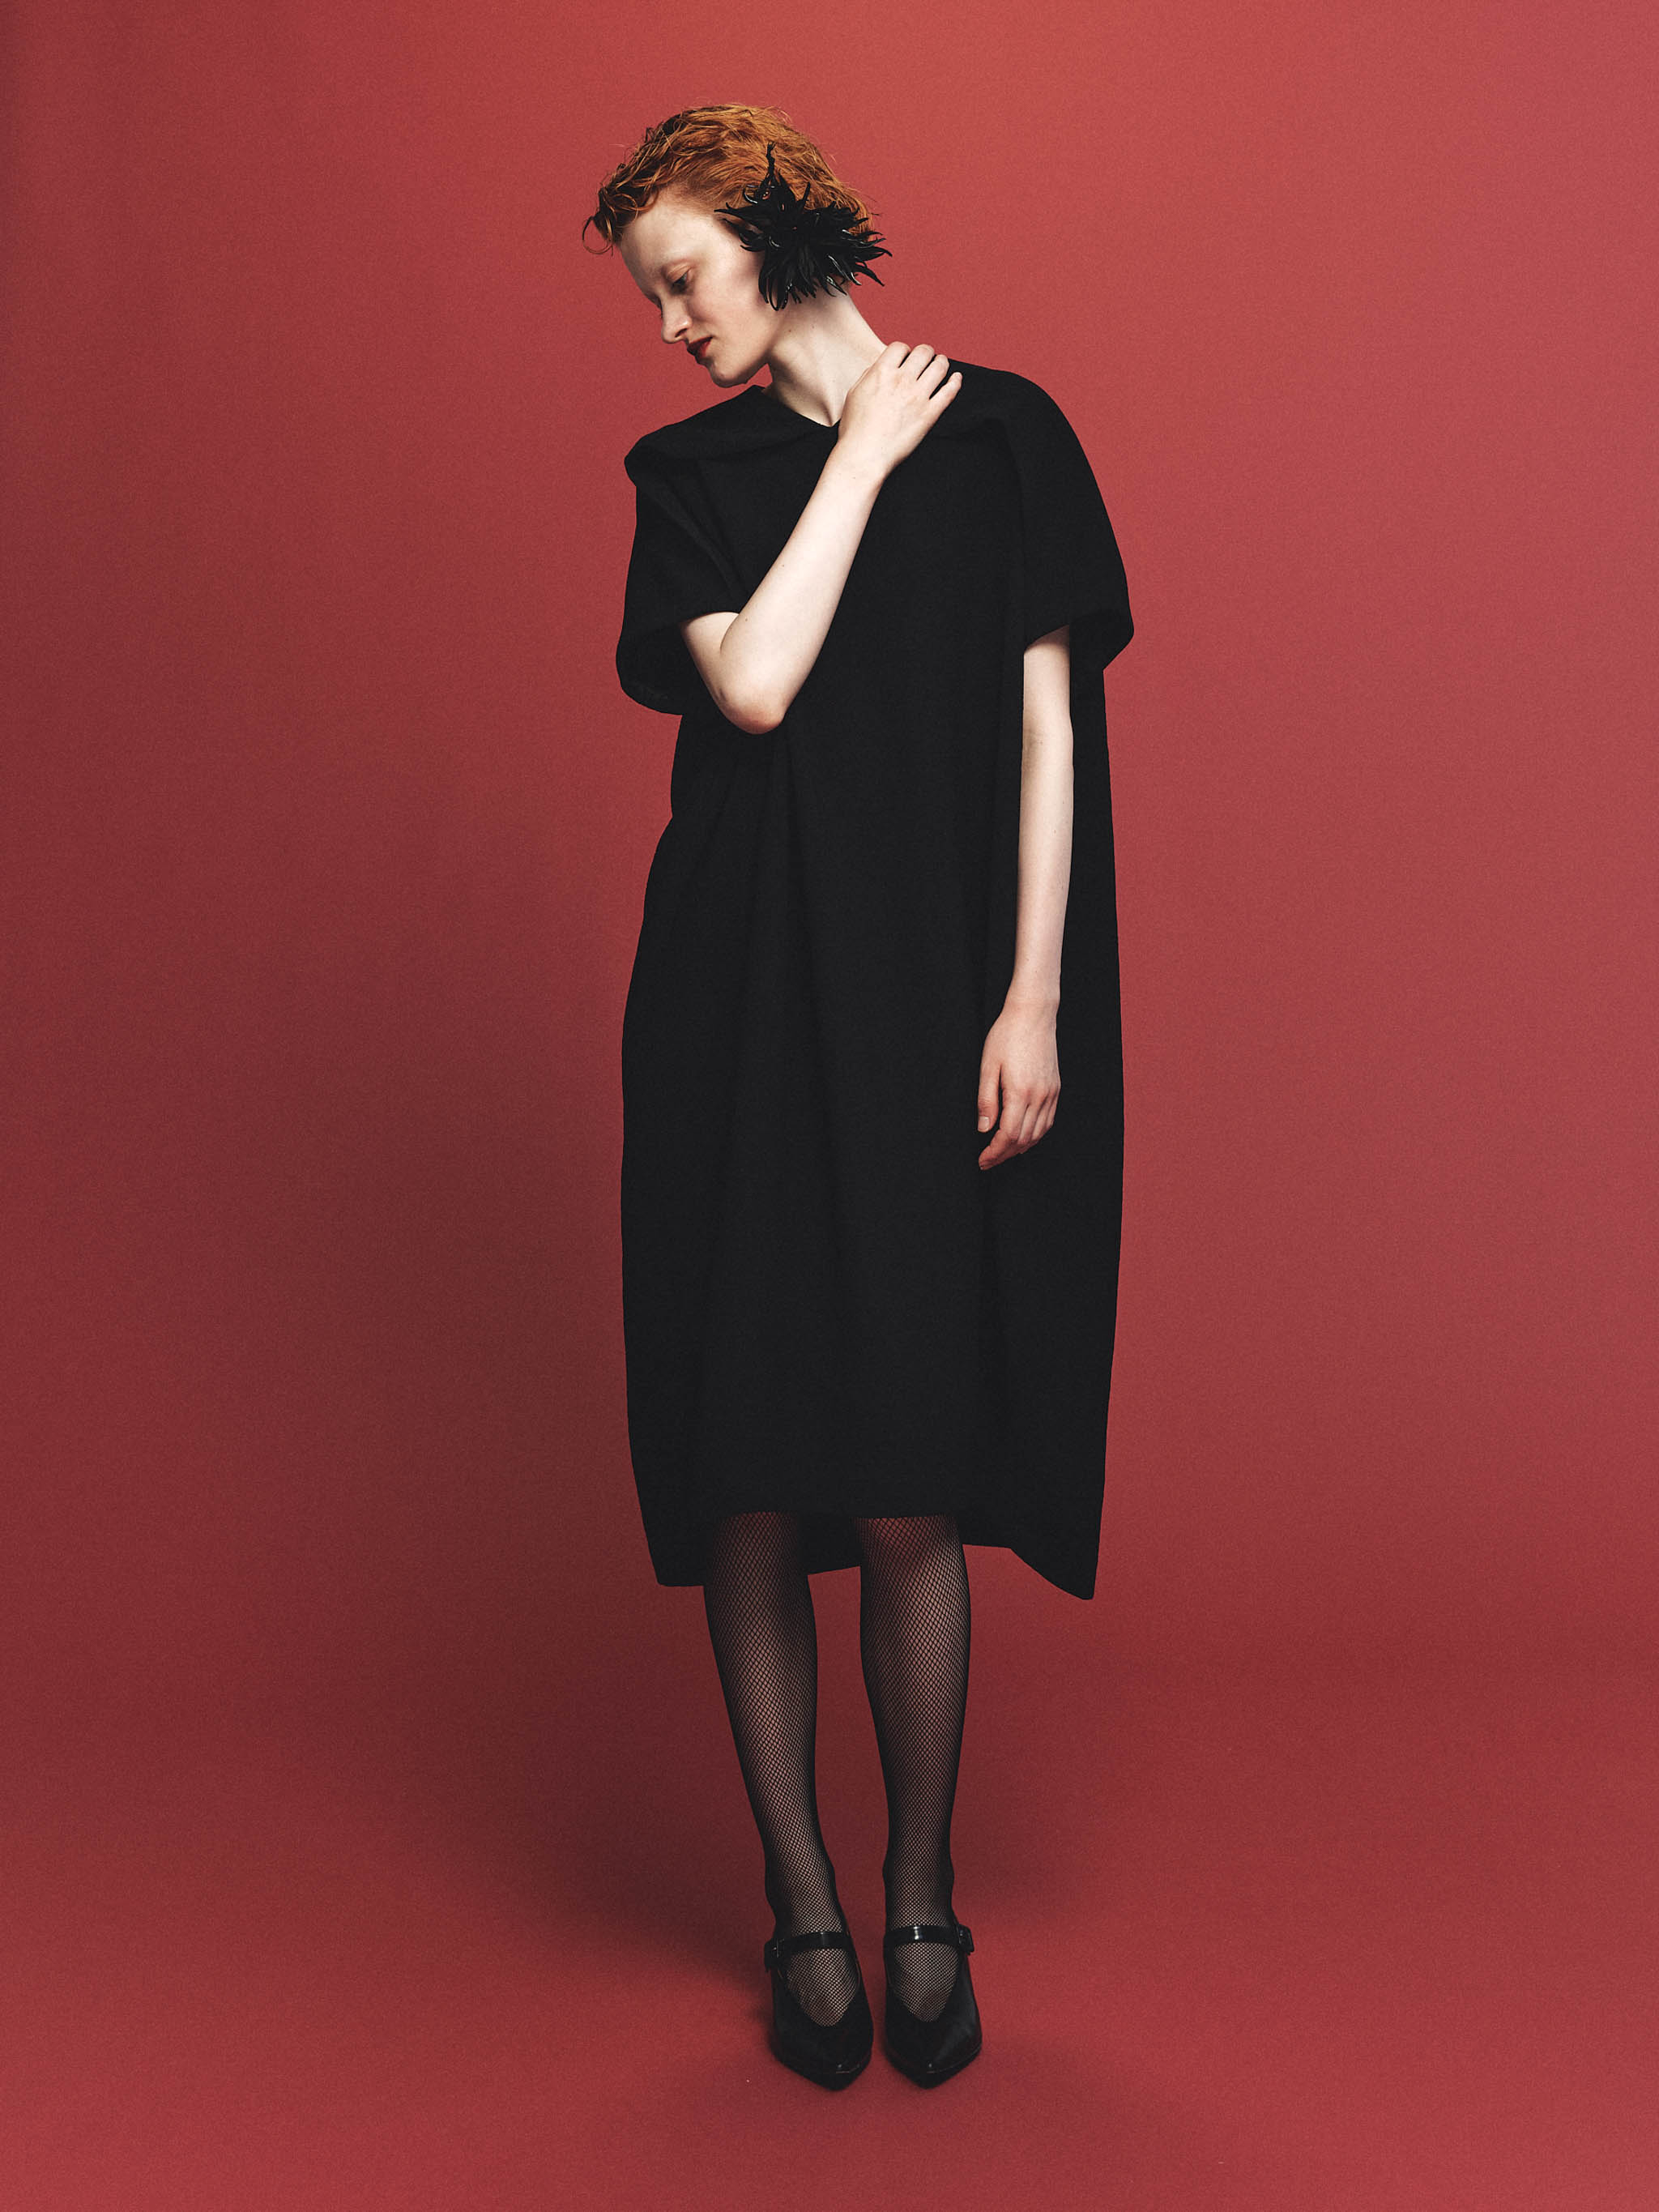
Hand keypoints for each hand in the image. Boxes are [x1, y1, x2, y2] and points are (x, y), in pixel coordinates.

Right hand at [836, 342, 961, 479]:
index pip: (900, 347)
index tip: (906, 357)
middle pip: (923, 352)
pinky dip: (956, 382)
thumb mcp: (854, 393)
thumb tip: (881, 367)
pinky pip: (949, 392)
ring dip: (942, 362)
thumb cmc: (855, 429)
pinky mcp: (930, 414)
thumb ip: (869, 375)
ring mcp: (918, 397)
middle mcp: (902, 380)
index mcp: (882, 372)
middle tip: (926, 358)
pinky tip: (957, 378)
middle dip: (926, 353)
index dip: (905, 350)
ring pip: (939, 367)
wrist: (864, 455)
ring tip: (941, 364)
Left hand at [976, 1000, 1059, 1168]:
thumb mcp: (987, 1066)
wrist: (1033, 1014)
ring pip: (1038, 1134)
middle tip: (988, 1161)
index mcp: (1020, 1092)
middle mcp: (1039, 1096)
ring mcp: (1050, 1093)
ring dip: (1019, 1148)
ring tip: (1002, 1152)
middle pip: (1023, 1139)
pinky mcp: (1055, 1088)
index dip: (994, 1152)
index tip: (982, 1160)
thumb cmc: (1006, 1036)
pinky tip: (1022, 1137)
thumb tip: (983, 1129)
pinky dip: (1035, 1135)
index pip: (1008, 1135)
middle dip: (1004, 1155)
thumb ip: (986, 1100)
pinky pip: (1047, 1121)